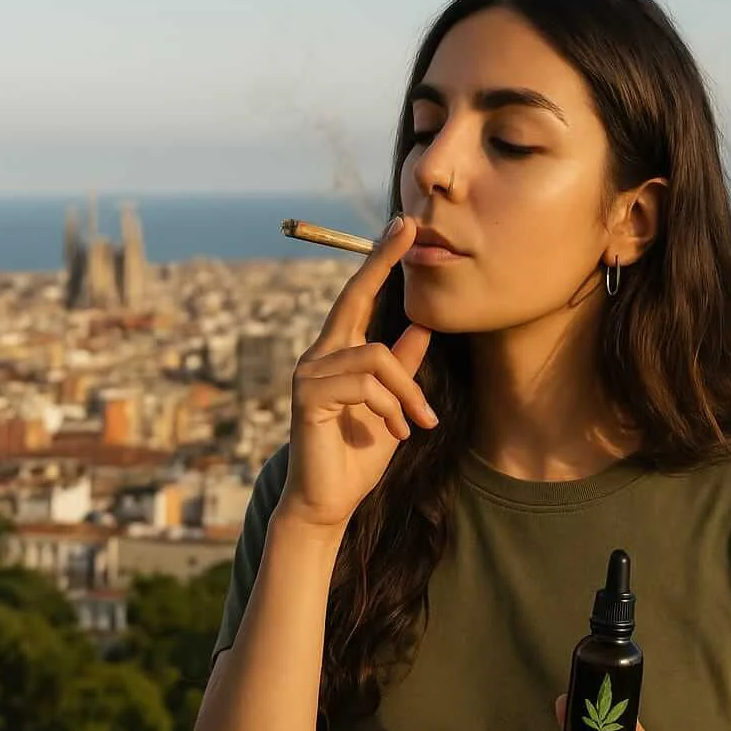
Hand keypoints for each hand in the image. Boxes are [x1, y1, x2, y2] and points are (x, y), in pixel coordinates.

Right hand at [278, 215, 435, 530]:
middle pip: (354, 297)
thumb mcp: (393, 405)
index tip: (401, 226)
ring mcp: (309, 374)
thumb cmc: (357, 457)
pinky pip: (365, 383)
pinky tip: (395, 433)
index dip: (379, 262)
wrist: (328, 504)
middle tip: (409, 227)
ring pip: (377, 356)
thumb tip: (422, 325)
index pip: (358, 298)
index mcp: (337, 354)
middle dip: (383, 261)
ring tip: (417, 423)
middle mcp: (318, 356)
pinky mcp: (309, 397)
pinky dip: (390, 407)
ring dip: (407, 392)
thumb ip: (402, 367)